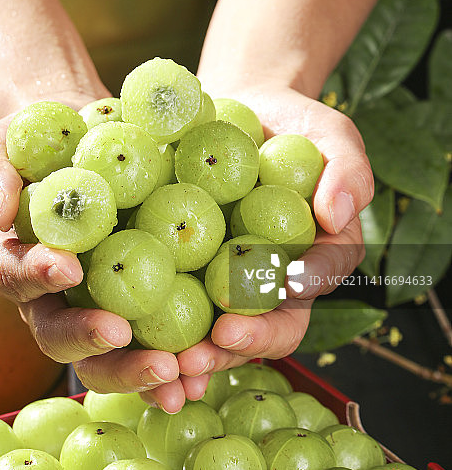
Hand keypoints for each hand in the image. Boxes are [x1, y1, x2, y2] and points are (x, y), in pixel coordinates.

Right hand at [0, 97, 180, 406]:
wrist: (84, 140)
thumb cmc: (35, 141)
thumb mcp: (1, 145)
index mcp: (8, 261)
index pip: (13, 276)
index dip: (36, 276)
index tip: (66, 267)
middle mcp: (46, 298)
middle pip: (59, 336)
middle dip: (89, 340)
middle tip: (121, 334)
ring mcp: (93, 305)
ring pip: (107, 354)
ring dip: (137, 369)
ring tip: (175, 373)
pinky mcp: (138, 302)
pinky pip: (153, 339)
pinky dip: (176, 362)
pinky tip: (202, 372)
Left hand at [140, 84, 372, 407]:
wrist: (239, 104)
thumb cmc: (295, 124)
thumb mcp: (331, 135)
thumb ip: (347, 170)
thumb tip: (336, 215)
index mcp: (312, 258)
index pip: (309, 291)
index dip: (288, 305)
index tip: (259, 306)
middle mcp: (269, 279)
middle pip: (260, 328)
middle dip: (233, 349)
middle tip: (200, 355)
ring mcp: (224, 275)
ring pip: (212, 329)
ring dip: (190, 353)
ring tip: (163, 364)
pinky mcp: (180, 261)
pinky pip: (166, 294)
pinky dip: (150, 321)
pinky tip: (122, 331)